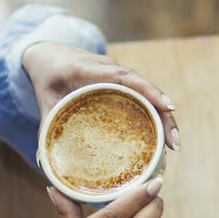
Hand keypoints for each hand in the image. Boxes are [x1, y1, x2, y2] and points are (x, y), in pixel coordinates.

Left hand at [22, 43, 179, 150]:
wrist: (48, 53)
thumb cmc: (47, 78)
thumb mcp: (44, 101)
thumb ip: (46, 128)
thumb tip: (48, 164)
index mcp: (86, 69)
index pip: (122, 76)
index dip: (147, 90)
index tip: (166, 108)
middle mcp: (108, 67)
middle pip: (143, 87)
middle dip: (163, 114)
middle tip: (174, 144)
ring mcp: (118, 72)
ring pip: (148, 92)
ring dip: (164, 116)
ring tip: (174, 145)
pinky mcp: (123, 80)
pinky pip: (144, 94)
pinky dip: (156, 112)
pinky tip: (165, 134)